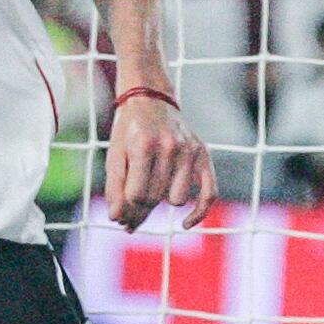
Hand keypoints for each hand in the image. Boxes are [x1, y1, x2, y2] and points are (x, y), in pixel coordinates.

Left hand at [105, 88, 213, 232]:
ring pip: (177, 199)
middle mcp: (170, 147)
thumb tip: (117, 219)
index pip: (136, 196)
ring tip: (153, 188)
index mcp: (144, 146)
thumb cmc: (129, 130)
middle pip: (155, 198)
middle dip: (140, 209)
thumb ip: (114, 188)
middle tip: (131, 213)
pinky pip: (209, 193)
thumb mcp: (114, 155)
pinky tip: (186, 223)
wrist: (150, 100)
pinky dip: (199, 212)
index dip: (126, 208)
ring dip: (163, 199)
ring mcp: (189, 150)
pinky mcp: (203, 153)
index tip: (120, 212)